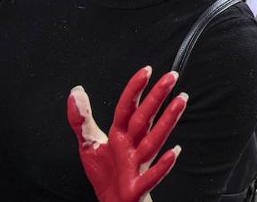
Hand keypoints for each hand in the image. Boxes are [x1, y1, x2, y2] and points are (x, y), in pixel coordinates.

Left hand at [67, 66, 185, 201]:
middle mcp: (132, 146)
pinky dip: (163, 166)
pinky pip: (151, 176)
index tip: (146, 70)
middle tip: (172, 76)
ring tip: (181, 101)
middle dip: (157, 96)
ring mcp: (136, 165)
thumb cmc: (106, 173)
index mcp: (120, 134)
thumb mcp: (88, 144)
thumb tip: (76, 91)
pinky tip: (174, 152)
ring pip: (153, 140)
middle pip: (144, 118)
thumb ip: (81, 119)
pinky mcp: (137, 187)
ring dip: (168, 121)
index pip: (127, 107)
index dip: (134, 89)